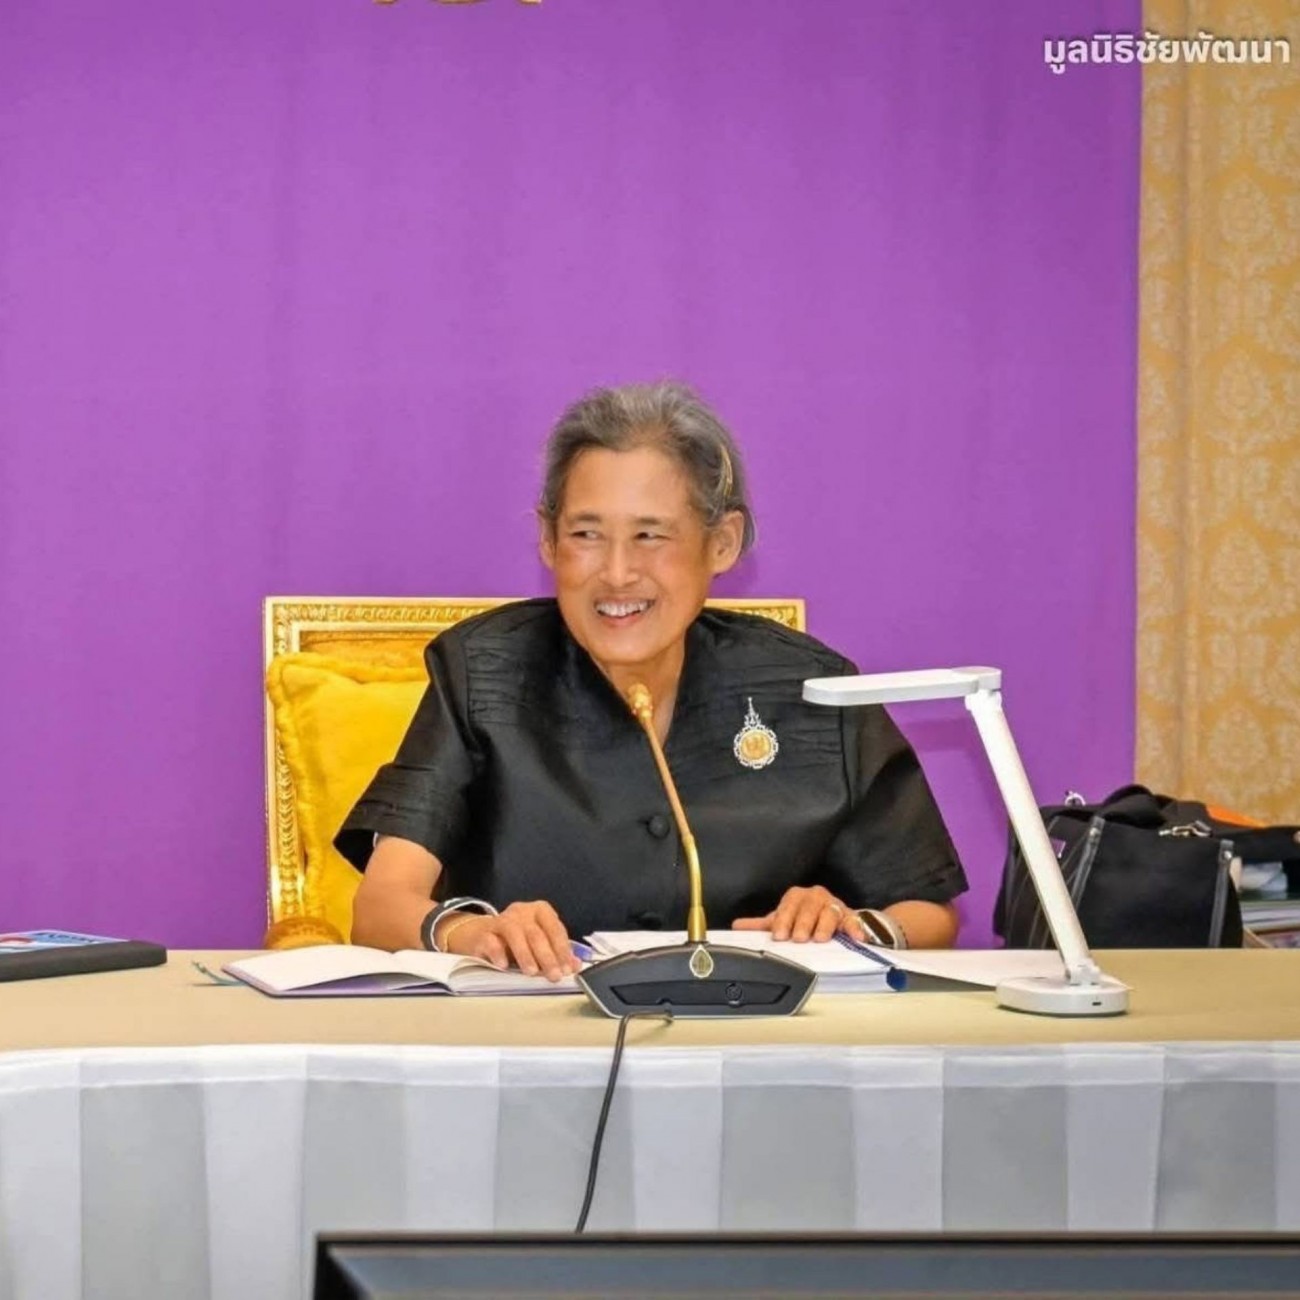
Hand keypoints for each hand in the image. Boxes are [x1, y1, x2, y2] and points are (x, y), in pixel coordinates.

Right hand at [437, 900, 579, 981]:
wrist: (481, 935)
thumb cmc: (516, 940)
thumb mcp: (539, 944)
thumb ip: (556, 952)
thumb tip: (575, 965)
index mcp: (540, 911)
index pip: (555, 929)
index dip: (562, 949)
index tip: (568, 968)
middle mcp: (522, 912)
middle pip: (537, 933)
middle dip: (547, 956)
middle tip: (554, 976)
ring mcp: (502, 920)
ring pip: (515, 934)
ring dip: (525, 955)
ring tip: (532, 973)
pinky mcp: (484, 933)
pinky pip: (491, 941)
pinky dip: (498, 953)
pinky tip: (504, 966)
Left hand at [732, 885, 863, 943]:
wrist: (836, 919)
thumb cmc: (807, 919)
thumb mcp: (784, 920)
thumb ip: (761, 925)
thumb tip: (736, 926)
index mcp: (797, 897)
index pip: (788, 904)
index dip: (783, 919)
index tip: (779, 935)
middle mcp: (815, 897)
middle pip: (809, 906)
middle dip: (803, 922)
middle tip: (799, 938)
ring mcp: (834, 906)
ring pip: (830, 911)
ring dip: (825, 925)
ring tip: (820, 938)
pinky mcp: (851, 917)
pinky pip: (853, 921)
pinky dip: (855, 928)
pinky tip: (855, 937)